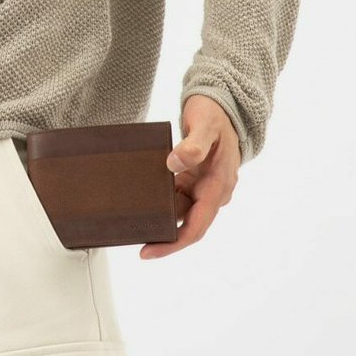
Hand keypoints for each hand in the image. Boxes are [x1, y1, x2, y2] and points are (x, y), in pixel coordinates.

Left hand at [139, 94, 240, 259]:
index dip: (173, 242)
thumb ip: (193, 146)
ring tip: (134, 225)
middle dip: (164, 237)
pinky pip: (176, 198)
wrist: (221, 105)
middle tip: (135, 242)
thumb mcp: (205, 126)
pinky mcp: (192, 180)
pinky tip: (142, 203)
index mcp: (218, 186)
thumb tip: (173, 164)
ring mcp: (202, 187)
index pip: (196, 225)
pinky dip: (161, 202)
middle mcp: (212, 192)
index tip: (149, 250)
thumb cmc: (215, 115)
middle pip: (187, 225)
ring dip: (161, 220)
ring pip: (180, 213)